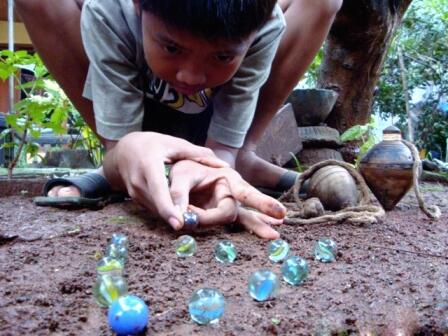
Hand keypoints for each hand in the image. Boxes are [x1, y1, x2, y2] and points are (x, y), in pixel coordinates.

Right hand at [103, 132, 228, 229]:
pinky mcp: (136, 200)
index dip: (168, 208)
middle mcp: (139, 182)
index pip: (158, 190)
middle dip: (175, 217)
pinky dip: (167, 212)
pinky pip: (154, 210)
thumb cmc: (152, 144)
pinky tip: (181, 214)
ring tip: (192, 222)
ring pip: (156, 211)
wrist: (124, 150)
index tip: (178, 224)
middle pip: (158, 205)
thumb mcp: (175, 144)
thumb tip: (224, 165)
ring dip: (173, 217)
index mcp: (149, 165)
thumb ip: (199, 154)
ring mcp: (135, 193)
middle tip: (196, 226)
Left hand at [169, 160, 285, 238]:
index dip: (260, 203)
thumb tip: (178, 221)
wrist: (178, 168)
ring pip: (245, 217)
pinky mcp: (221, 212)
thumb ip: (178, 196)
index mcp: (227, 178)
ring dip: (258, 225)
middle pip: (245, 209)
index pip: (245, 194)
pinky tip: (267, 229)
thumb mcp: (179, 178)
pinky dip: (250, 226)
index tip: (274, 213)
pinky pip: (237, 222)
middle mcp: (232, 191)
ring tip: (275, 234)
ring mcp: (229, 203)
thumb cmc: (182, 169)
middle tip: (279, 223)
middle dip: (258, 218)